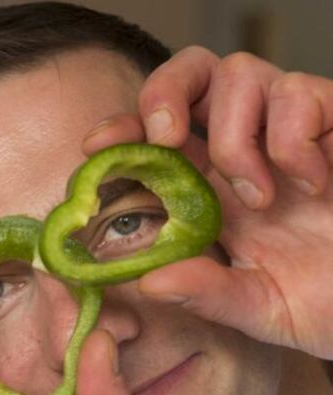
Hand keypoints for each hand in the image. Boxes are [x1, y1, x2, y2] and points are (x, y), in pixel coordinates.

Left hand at [83, 46, 332, 359]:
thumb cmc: (329, 300)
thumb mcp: (261, 308)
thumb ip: (208, 293)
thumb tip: (149, 283)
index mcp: (213, 186)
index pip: (155, 134)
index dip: (123, 128)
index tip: (97, 146)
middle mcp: (247, 147)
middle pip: (191, 73)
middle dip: (163, 93)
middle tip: (165, 141)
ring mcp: (292, 130)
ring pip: (239, 73)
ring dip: (234, 137)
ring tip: (259, 199)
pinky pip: (298, 92)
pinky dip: (293, 138)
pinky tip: (312, 182)